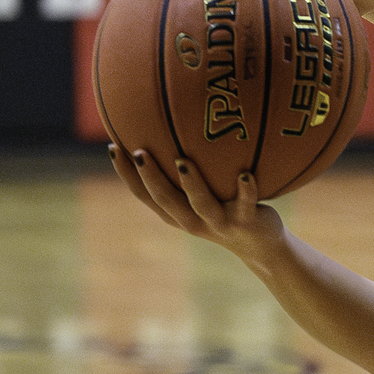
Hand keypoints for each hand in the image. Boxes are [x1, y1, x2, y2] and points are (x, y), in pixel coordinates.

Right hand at [108, 144, 284, 263]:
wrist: (261, 244)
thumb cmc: (227, 209)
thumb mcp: (202, 194)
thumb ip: (186, 172)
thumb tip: (173, 128)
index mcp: (176, 213)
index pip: (144, 195)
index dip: (126, 174)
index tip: (113, 147)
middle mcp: (192, 220)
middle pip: (165, 200)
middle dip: (150, 177)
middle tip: (139, 151)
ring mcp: (218, 222)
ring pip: (201, 204)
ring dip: (191, 183)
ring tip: (182, 161)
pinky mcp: (245, 221)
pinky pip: (245, 203)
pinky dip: (246, 190)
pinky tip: (246, 175)